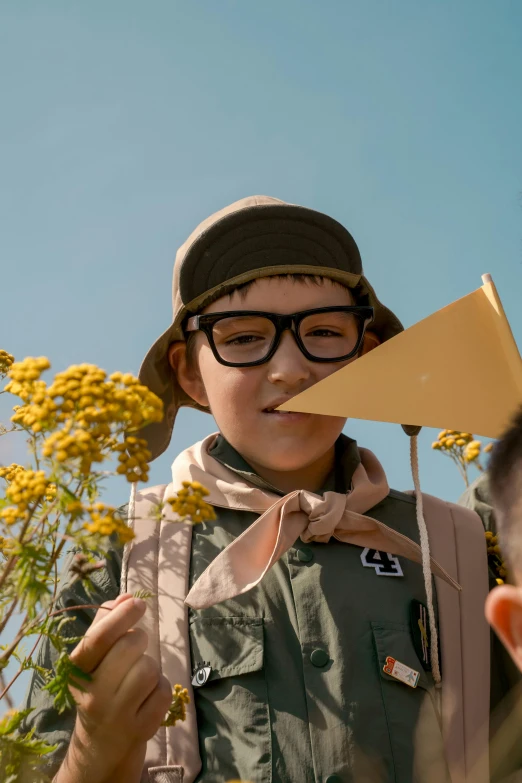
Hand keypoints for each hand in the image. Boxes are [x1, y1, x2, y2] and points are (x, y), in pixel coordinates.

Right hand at [55, 593, 171, 782]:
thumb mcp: (94, 659)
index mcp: (78, 672)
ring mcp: (117, 715)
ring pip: (149, 668)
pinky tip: (148, 696)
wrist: (101, 744)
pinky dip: (161, 688)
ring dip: (151, 666)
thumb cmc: (100, 687)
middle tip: (137, 645)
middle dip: (139, 639)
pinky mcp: (141, 729)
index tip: (137, 603)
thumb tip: (125, 597)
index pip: (98, 639)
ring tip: (139, 677)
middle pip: (130, 647)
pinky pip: (163, 691)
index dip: (120, 616)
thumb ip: (106, 624)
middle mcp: (93, 696)